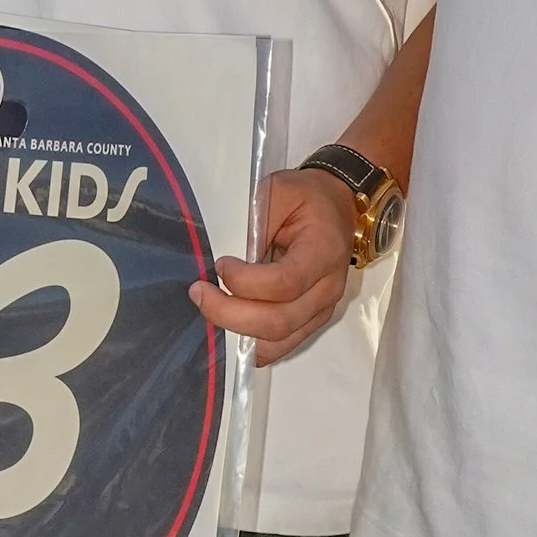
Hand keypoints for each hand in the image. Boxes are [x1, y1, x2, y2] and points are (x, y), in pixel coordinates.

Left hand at [190, 167, 352, 364]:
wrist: (336, 207)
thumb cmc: (307, 198)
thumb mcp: (278, 192)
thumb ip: (255, 224)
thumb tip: (231, 261)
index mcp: (324, 251)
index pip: (284, 283)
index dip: (245, 281)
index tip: (221, 264)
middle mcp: (328, 288)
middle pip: (278, 322)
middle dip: (230, 314)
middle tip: (200, 293)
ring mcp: (322, 309)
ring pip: (278, 341)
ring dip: (237, 330)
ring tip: (211, 306)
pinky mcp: (312, 320)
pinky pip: (281, 345)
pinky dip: (251, 341)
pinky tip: (230, 320)